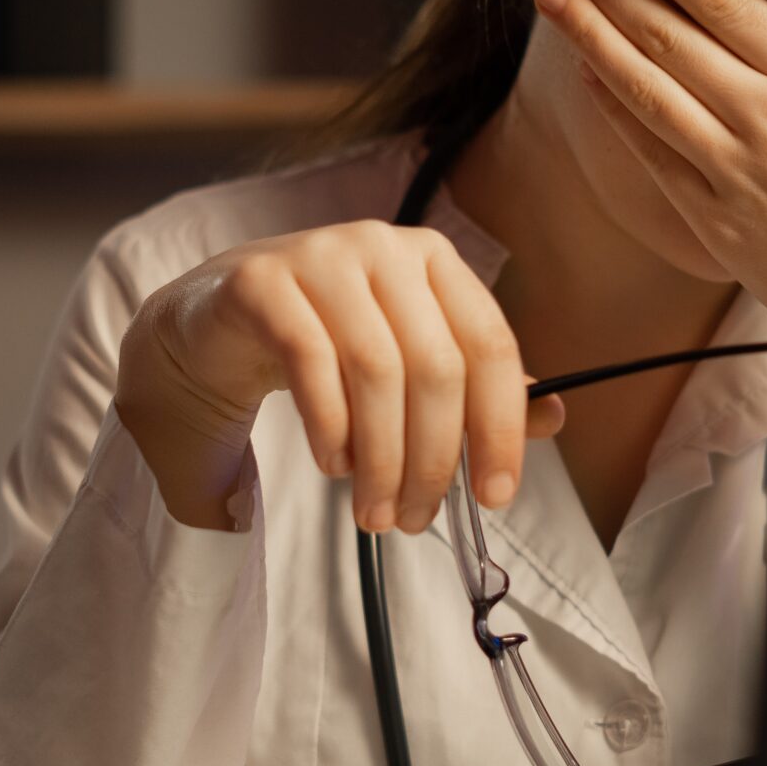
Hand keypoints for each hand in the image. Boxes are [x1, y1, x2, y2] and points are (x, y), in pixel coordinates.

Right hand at [115, 222, 567, 533]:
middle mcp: (383, 246)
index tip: (495, 495)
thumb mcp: (404, 364)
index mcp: (434, 262)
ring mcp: (320, 255)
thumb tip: (554, 416)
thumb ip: (475, 390)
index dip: (500, 427)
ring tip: (371, 510)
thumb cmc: (322, 347)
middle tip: (414, 519)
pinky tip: (331, 464)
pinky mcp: (261, 281)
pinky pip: (309, 361)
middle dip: (431, 459)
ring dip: (379, 458)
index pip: (491, 345)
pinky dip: (329, 425)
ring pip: (376, 370)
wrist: (212, 324)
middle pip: (434, 366)